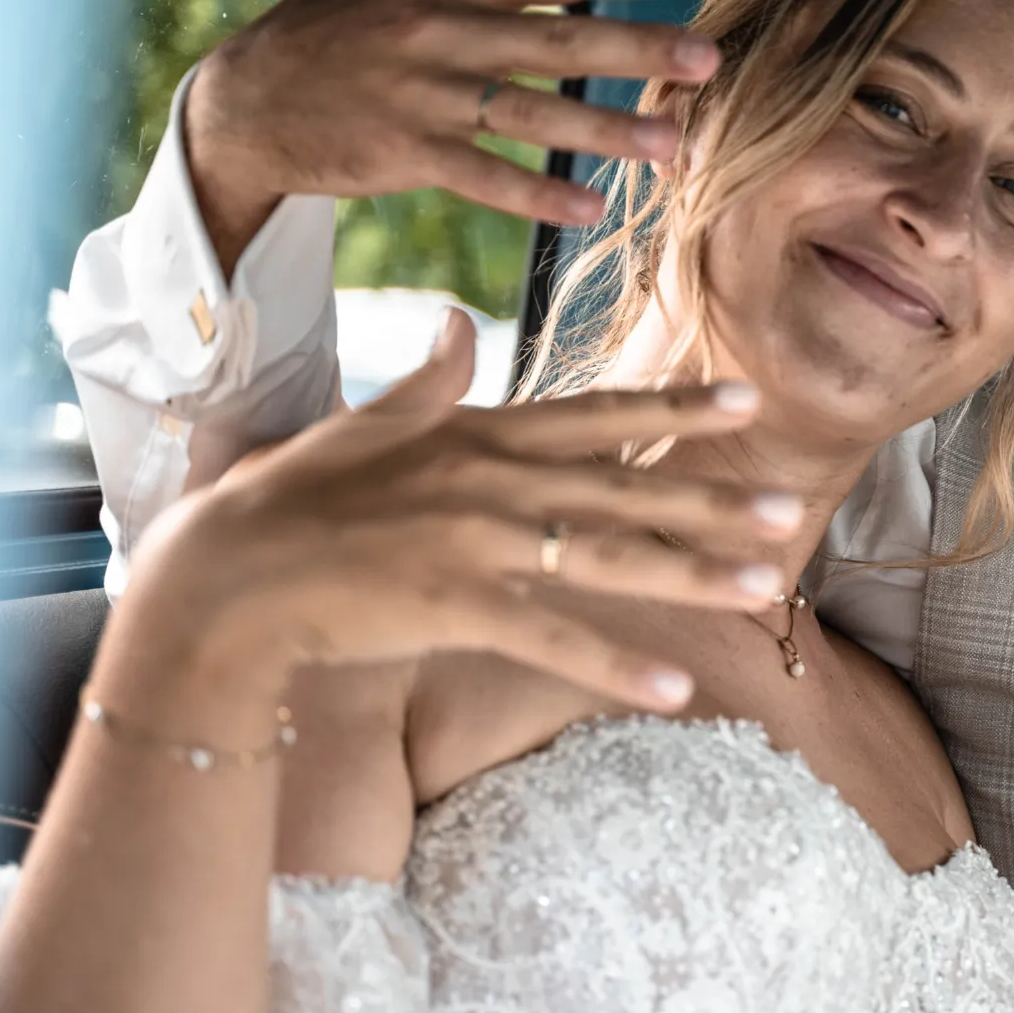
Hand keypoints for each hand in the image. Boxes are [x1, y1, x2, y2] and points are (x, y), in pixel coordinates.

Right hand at [91, 309, 798, 727]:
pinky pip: (553, 638)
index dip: (675, 407)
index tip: (747, 399)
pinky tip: (678, 688)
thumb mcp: (362, 424)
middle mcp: (489, 479)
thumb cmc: (287, 501)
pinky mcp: (453, 605)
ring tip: (766, 587)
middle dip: (714, 497)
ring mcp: (475, 542)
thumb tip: (450, 324)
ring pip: (608, 556)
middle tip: (790, 506)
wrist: (222, 576)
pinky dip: (616, 664)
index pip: (596, 415)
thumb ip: (422, 380)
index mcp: (475, 433)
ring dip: (693, 574)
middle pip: (624, 486)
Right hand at [183, 0, 722, 273]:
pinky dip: (533, 193)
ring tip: (672, 147)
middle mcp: (438, 33)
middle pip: (553, 39)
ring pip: (527, 114)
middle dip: (635, 49)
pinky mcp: (404, 154)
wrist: (248, 103)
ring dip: (602, 131)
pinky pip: (482, 177)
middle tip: (707, 60)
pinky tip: (589, 207)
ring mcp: (421, 96)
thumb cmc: (326, 20)